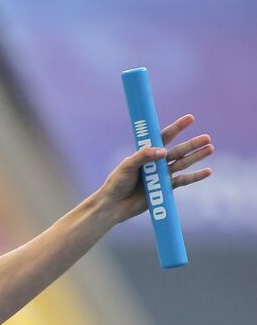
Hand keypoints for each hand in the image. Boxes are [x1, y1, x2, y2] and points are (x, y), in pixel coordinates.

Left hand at [95, 114, 212, 222]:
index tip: (190, 118)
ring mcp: (162, 175)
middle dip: (192, 144)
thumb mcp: (127, 166)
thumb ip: (143, 156)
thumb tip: (163, 151)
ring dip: (196, 156)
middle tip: (207, 138)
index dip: (177, 128)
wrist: (114, 205)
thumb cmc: (117, 183)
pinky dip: (195, 176)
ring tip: (210, 148)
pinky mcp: (165, 188)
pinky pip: (183, 181)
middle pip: (178, 150)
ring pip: (183, 163)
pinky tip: (208, 171)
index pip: (164, 137)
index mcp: (146, 153)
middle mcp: (156, 162)